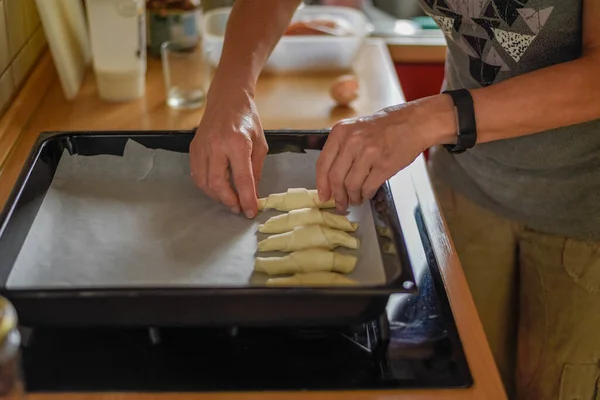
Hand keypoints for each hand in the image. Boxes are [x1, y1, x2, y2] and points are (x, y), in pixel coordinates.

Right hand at [190, 88, 267, 217]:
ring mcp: (202, 146)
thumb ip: (256, 171)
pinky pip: (197, 174)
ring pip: (204, 182)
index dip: (246, 199)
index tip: (251, 211)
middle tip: (239, 208)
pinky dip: (207, 186)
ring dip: (217, 196)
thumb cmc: (247, 120)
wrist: (227, 99)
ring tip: (230, 200)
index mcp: (237, 143)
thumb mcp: (261, 144)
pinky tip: (217, 188)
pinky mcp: (194, 148)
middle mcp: (216, 145)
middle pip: (218, 184)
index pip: (242, 179)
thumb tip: (253, 195)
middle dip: (229, 201)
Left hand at [316, 97, 454, 209]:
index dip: (321, 184)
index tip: (323, 196)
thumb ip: (341, 149)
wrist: (414, 123)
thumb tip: (330, 178)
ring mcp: (368, 153)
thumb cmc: (385, 127)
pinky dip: (366, 194)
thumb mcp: (355, 128)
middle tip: (340, 203)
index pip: (323, 164)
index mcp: (340, 132)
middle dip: (337, 195)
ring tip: (356, 200)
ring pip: (351, 185)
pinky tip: (367, 194)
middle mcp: (352, 142)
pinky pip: (368, 187)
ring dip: (353, 197)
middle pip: (335, 178)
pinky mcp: (384, 165)